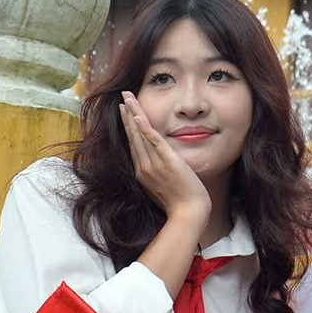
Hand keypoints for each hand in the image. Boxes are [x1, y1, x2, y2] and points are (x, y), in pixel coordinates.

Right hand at [120, 91, 210, 222]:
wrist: (189, 213)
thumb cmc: (180, 203)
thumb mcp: (164, 186)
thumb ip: (159, 174)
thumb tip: (160, 165)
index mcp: (143, 172)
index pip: (133, 144)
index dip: (128, 127)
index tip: (125, 112)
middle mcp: (144, 167)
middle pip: (133, 136)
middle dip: (126, 115)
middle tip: (122, 98)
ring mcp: (154, 165)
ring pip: (140, 135)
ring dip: (133, 114)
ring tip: (127, 99)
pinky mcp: (168, 162)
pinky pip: (153, 142)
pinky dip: (144, 129)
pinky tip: (137, 116)